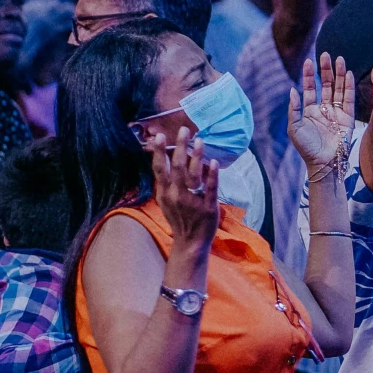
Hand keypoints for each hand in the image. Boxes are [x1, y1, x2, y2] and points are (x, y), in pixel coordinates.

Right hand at [147, 129, 219, 256]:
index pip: (160, 169)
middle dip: (180, 147)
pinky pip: (210, 189)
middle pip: (177, 168)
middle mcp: (176, 195)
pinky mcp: (208, 207)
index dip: (159, 152)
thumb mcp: (165, 200)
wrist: (190, 243)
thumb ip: (164, 181)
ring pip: (193, 176)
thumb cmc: (178, 217)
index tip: (159, 135)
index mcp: (165, 193)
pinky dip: (212, 175)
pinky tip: (214, 162)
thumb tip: (163, 157)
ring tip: (199, 140)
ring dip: (196, 157)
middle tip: (184, 129)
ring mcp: (192, 201)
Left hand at [288, 54, 355, 172]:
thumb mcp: (294, 128)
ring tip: (339, 59)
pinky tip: (348, 74)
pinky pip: (348, 98)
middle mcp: (324, 108)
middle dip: (325, 70)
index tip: (308, 61)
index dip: (308, 75)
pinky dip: (348, 86)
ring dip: (338, 74)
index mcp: (310, 110)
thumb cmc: (306, 148)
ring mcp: (336, 112)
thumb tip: (292, 90)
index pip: (309, 88)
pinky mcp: (347, 117)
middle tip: (325, 55)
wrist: (323, 163)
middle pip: (325, 84)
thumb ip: (294, 109)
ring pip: (338, 88)